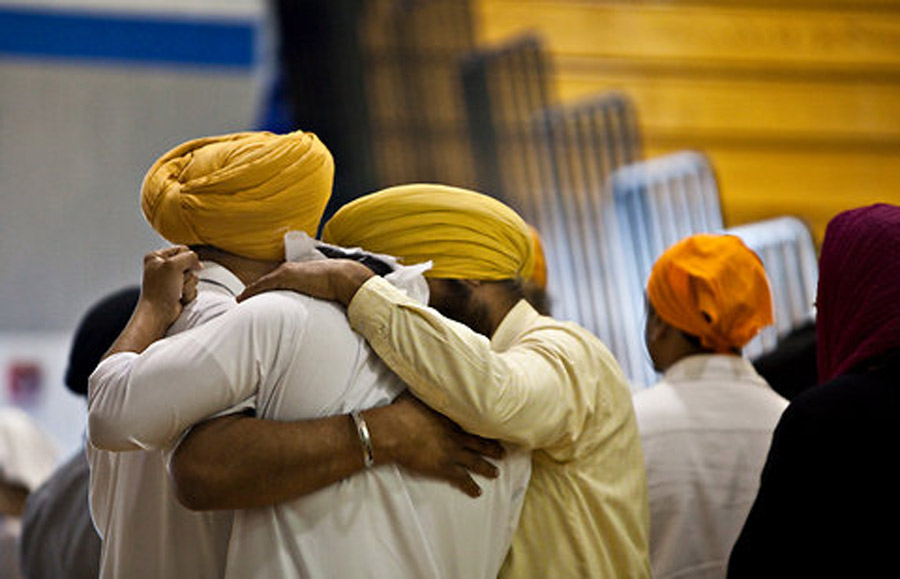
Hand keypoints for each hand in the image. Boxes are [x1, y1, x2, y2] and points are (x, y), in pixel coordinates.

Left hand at [139, 246, 200, 326]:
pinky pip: (192, 288)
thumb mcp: (173, 265)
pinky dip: (188, 293)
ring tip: (177, 291)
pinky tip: (179, 297)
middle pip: (189, 264)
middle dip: (187, 274)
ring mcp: (171, 280)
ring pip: (193, 277)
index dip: (187, 258)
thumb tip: (198, 263)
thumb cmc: (160, 291)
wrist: (159, 313)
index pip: (182, 249)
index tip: (182, 268)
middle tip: (177, 281)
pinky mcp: (178, 291)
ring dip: (188, 285)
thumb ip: (189, 257)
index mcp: (156, 257)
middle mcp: (163, 267)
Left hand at [238, 258, 372, 305]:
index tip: (254, 299)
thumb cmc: (338, 285)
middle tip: (241, 302)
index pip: (275, 282)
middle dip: (254, 292)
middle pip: (265, 282)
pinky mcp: (284, 277)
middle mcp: (288, 270)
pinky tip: (241, 299)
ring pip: (261, 284)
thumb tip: (321, 309)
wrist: (343, 277)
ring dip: (250, 293)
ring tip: (239, 302)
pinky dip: (251, 292)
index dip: (264, 291)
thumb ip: (318, 296)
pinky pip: (262, 285)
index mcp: (297, 273)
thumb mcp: (324, 291)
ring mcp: (285, 273)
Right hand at [365, 392, 504, 497]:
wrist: (395, 431)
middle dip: (492, 448)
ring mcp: (452, 453)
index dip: (483, 426)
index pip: (472, 422)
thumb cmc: (402, 412)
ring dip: (487, 468)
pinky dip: (470, 486)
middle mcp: (455, 435)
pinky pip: (461, 479)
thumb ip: (425, 393)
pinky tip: (477, 492)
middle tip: (503, 453)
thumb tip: (425, 381)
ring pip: (475, 462)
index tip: (493, 427)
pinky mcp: (444, 468)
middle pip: (479, 443)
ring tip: (496, 473)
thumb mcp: (417, 396)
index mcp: (450, 418)